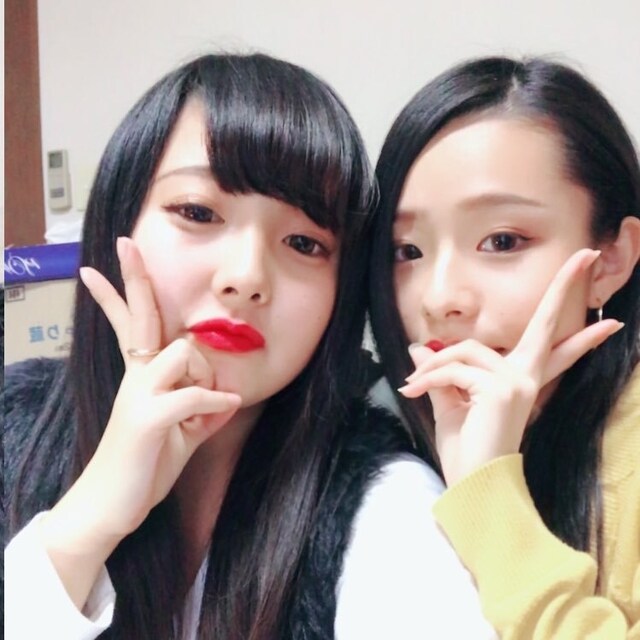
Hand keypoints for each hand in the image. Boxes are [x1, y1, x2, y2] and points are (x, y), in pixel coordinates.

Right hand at [41, 237, 240, 607]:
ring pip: (184, 353)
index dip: (119, 296)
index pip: (133, 326)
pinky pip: (193, 395)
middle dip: (135, 278)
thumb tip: (230, 398)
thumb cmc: (144, 466)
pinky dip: (215, 403)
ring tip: (200, 413)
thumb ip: (202, 411)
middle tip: (123, 243)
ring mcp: (140, 395)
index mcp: (142, 377)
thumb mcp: (182, 433)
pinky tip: (226, 409)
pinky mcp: (148, 418)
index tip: (96, 268)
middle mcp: (137, 378)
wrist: (111, 508)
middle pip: (142, 317)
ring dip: (205, 377)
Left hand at [398, 249, 622, 485]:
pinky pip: (453, 367)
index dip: (580, 333)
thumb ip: (442, 372)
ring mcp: (519, 381)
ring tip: (413, 385)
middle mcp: (527, 376)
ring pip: (465, 351)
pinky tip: (415, 390)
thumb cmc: (466, 448)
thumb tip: (418, 347)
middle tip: (586, 257)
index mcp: (522, 379)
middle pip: (547, 324)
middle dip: (565, 288)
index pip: (555, 348)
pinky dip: (428, 378)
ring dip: (432, 367)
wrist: (470, 485)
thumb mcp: (450, 402)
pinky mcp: (503, 388)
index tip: (610, 320)